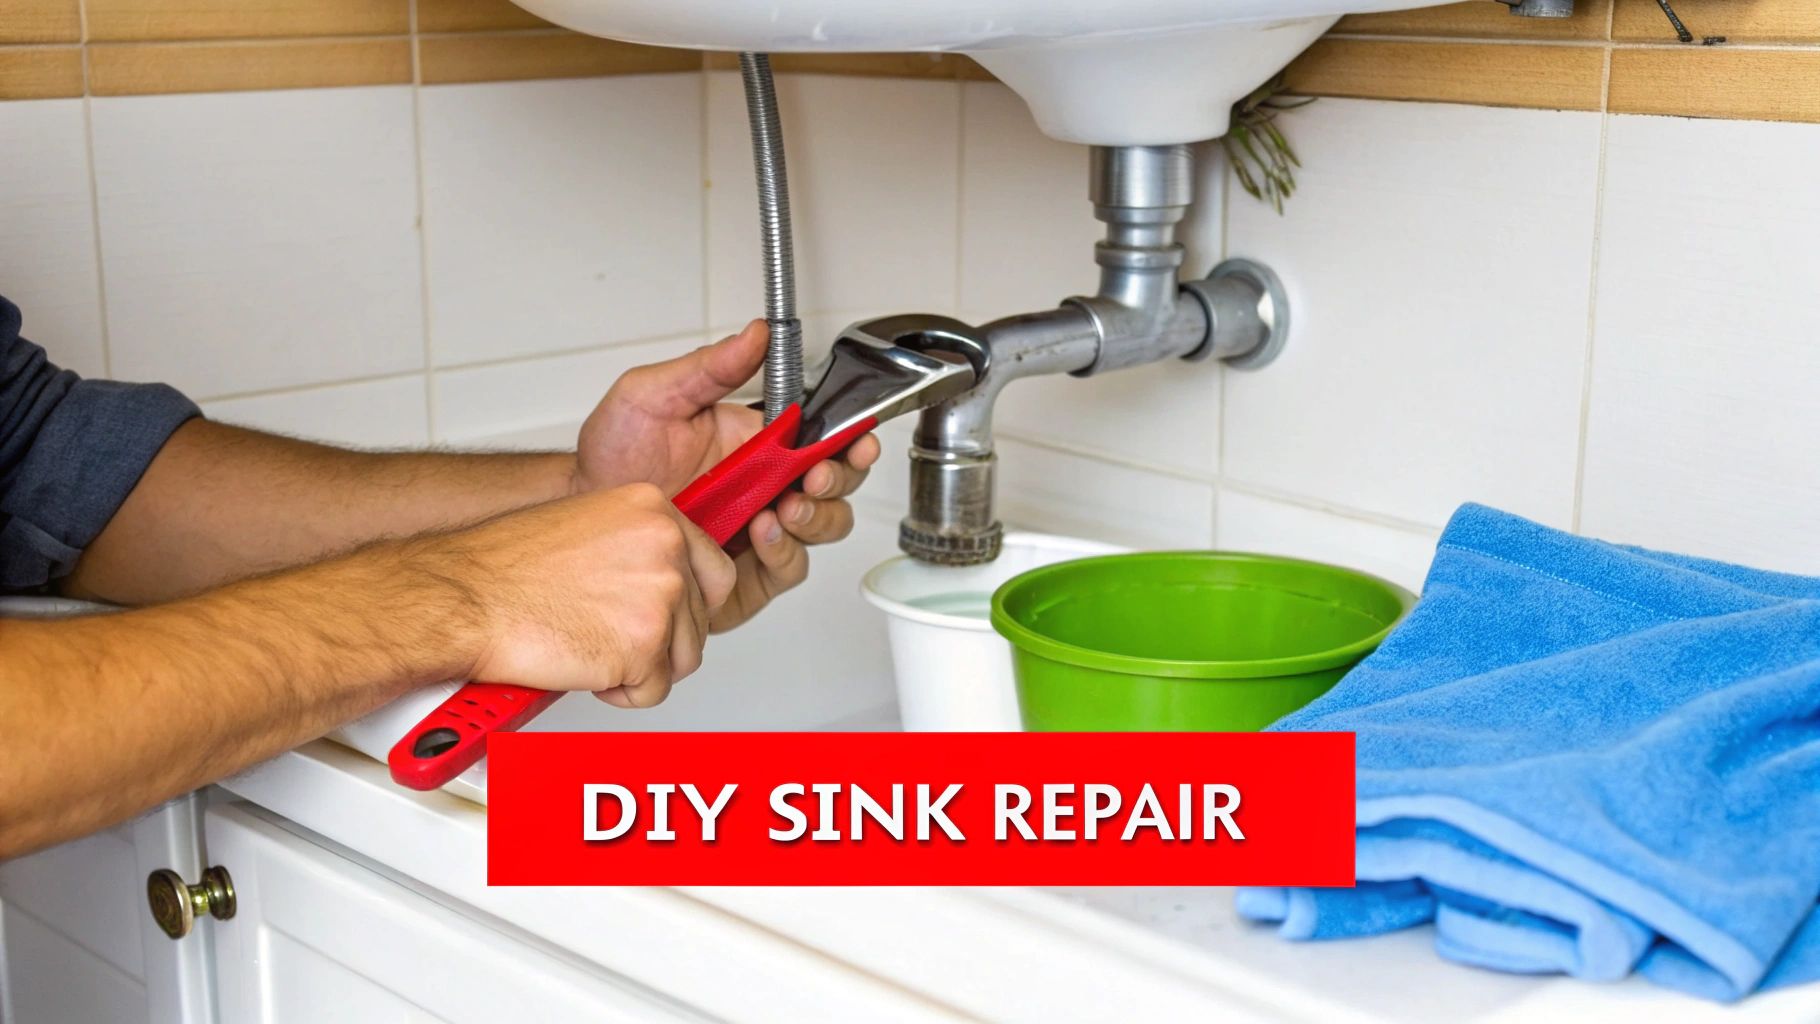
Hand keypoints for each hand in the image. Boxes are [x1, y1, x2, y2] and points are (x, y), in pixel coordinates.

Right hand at [428, 484, 737, 707]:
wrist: (461, 599)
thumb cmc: (502, 570)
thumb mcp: (585, 528)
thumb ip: (634, 547)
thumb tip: (660, 578)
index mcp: (653, 509)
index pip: (713, 571)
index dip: (685, 605)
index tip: (657, 615)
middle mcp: (665, 545)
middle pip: (700, 619)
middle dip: (660, 640)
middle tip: (608, 636)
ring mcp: (660, 594)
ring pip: (684, 657)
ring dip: (642, 666)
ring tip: (591, 646)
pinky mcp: (644, 645)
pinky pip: (654, 691)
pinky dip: (620, 692)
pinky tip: (584, 665)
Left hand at [574, 321, 880, 631]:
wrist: (579, 509)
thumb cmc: (612, 455)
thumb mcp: (652, 395)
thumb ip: (708, 366)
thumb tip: (754, 335)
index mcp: (757, 442)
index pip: (822, 439)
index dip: (850, 441)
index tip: (857, 438)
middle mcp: (764, 487)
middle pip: (835, 488)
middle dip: (838, 482)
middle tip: (815, 477)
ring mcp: (756, 531)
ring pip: (819, 530)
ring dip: (815, 518)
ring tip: (783, 508)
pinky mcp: (742, 574)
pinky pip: (785, 570)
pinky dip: (782, 554)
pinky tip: (759, 536)